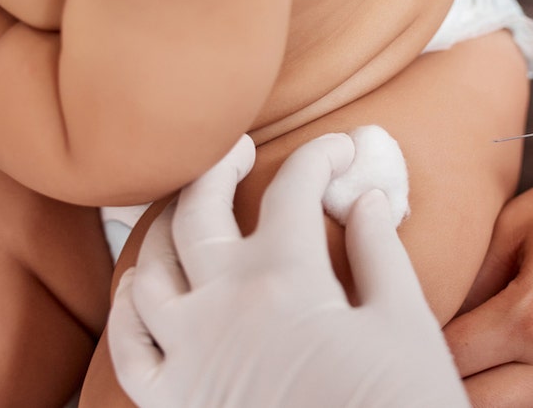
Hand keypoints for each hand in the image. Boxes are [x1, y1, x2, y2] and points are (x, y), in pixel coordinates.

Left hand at [108, 133, 468, 407]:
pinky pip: (127, 350)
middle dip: (217, 166)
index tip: (338, 151)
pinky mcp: (173, 403)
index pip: (292, 190)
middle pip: (198, 210)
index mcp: (287, 278)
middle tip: (238, 150)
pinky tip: (143, 293)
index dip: (318, 156)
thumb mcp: (404, 322)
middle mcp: (224, 306)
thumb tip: (364, 198)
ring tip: (188, 213)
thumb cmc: (399, 406)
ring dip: (165, 231)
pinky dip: (128, 313)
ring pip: (148, 270)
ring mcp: (189, 356)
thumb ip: (378, 251)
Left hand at [445, 165, 532, 406]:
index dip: (423, 344)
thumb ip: (470, 280)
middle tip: (440, 355)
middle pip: (477, 403)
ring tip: (483, 366)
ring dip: (493, 397)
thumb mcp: (516, 225)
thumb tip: (435, 317)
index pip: (452, 357)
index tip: (415, 333)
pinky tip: (525, 380)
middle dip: (449, 377)